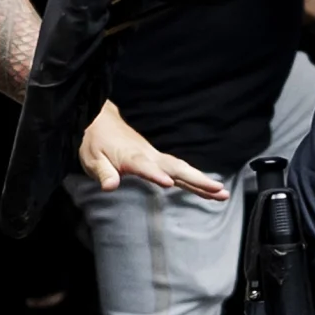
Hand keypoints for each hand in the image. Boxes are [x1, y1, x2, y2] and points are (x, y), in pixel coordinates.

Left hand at [77, 103, 224, 197]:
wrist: (101, 120)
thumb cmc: (95, 141)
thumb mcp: (91, 159)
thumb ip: (103, 173)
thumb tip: (109, 186)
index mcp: (131, 156)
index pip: (145, 167)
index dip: (155, 174)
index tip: (168, 183)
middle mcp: (149, 155)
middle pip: (176, 168)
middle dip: (196, 180)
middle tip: (218, 190)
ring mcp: (155, 156)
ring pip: (183, 169)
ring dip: (202, 180)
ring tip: (222, 193)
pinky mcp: (157, 159)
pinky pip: (179, 170)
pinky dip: (195, 179)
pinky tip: (209, 189)